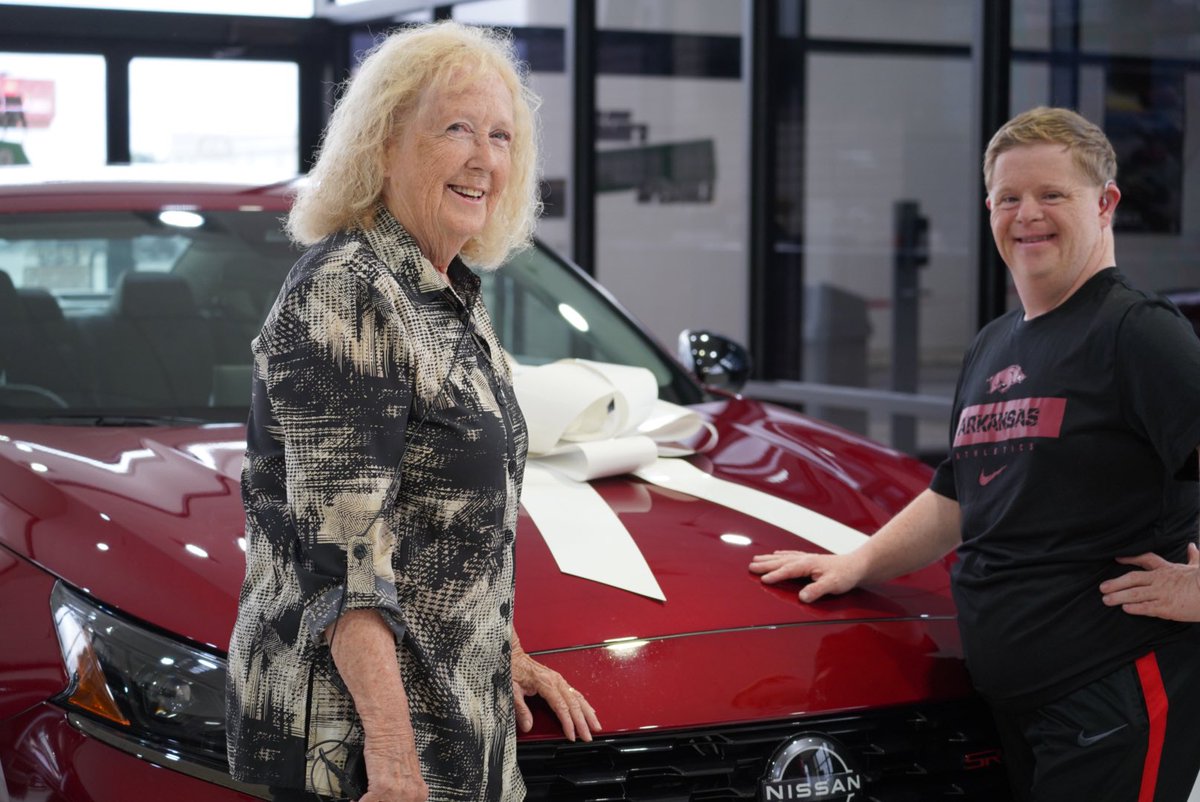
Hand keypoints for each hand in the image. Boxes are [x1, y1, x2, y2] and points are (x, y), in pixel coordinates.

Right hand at [355, 732, 427, 801]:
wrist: (391, 732)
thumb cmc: (397, 748)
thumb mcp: (406, 777)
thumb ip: (403, 792)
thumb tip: (392, 799)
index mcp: (420, 793)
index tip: (381, 801)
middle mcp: (411, 795)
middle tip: (372, 798)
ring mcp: (397, 792)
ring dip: (369, 801)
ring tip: (363, 799)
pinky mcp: (382, 786)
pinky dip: (359, 801)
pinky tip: (356, 800)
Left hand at [511, 645, 600, 741]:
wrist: (512, 655)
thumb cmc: (512, 669)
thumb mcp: (511, 690)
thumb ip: (520, 708)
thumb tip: (527, 725)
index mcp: (546, 683)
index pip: (562, 707)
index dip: (568, 723)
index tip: (572, 735)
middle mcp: (556, 680)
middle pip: (574, 703)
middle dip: (583, 722)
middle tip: (588, 736)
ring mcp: (559, 680)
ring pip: (578, 697)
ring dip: (588, 713)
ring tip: (595, 726)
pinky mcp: (558, 680)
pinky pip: (575, 693)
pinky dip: (584, 704)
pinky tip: (589, 711)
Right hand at [749, 550, 864, 602]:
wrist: (857, 565)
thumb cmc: (846, 574)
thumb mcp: (833, 585)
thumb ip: (817, 590)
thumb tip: (802, 597)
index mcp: (808, 564)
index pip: (788, 570)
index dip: (775, 576)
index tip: (763, 580)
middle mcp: (805, 559)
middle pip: (781, 561)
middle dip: (765, 565)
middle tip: (750, 567)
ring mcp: (807, 558)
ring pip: (783, 557)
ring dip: (769, 559)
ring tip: (756, 560)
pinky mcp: (810, 559)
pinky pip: (790, 555)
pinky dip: (781, 555)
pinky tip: (777, 554)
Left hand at [1099, 543, 1199, 621]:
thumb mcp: (1198, 566)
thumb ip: (1194, 556)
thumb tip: (1192, 545)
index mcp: (1167, 569)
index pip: (1145, 559)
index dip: (1130, 558)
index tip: (1118, 558)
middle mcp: (1160, 580)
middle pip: (1132, 578)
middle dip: (1116, 583)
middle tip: (1102, 588)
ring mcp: (1162, 594)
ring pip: (1135, 594)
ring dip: (1119, 597)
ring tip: (1106, 600)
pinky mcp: (1166, 608)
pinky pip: (1146, 607)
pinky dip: (1135, 608)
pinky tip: (1125, 608)